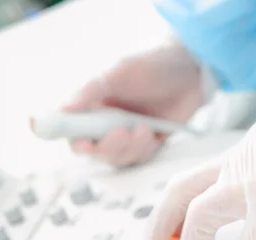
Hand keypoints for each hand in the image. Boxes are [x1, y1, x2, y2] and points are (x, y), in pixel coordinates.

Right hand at [62, 42, 203, 166]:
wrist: (191, 70)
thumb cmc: (153, 64)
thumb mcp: (120, 73)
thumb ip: (91, 91)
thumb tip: (64, 108)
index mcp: (94, 106)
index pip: (75, 131)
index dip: (77, 141)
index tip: (86, 143)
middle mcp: (106, 123)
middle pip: (96, 151)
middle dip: (110, 146)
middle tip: (123, 132)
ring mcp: (126, 135)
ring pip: (117, 158)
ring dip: (130, 148)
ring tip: (144, 129)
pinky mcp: (145, 144)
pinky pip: (137, 159)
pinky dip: (143, 151)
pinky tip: (152, 135)